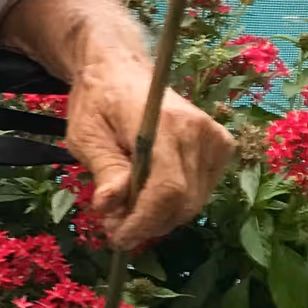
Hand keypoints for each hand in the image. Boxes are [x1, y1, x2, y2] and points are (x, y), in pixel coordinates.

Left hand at [69, 61, 231, 249]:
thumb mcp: (86, 136)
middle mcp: (200, 130)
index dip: (144, 221)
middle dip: (147, 223)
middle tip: (113, 224)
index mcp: (165, 123)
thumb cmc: (98, 100)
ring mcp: (215, 138)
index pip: (167, 189)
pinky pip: (201, 190)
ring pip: (194, 201)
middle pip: (183, 201)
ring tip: (125, 208)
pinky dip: (174, 202)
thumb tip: (110, 206)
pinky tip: (148, 194)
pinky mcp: (221, 146)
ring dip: (159, 216)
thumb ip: (104, 170)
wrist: (120, 69)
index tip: (119, 238)